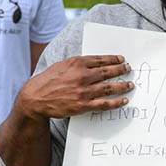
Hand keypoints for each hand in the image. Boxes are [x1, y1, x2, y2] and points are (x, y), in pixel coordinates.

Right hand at [18, 55, 132, 119]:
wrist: (35, 97)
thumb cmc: (47, 80)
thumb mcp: (62, 65)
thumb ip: (77, 64)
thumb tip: (93, 63)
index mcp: (77, 63)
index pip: (100, 60)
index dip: (113, 59)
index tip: (121, 59)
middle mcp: (82, 76)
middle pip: (107, 72)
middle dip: (121, 70)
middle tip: (129, 69)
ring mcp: (83, 91)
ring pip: (109, 88)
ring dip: (122, 86)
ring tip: (130, 84)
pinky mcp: (82, 105)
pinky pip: (104, 104)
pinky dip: (116, 102)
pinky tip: (123, 100)